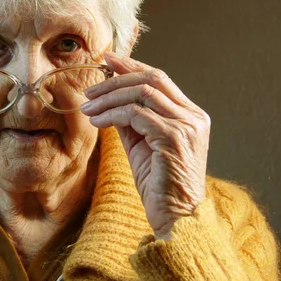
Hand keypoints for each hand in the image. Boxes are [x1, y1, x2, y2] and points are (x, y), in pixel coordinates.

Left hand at [81, 52, 209, 239]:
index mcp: (190, 115)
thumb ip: (131, 120)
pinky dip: (112, 114)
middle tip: (91, 87)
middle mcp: (193, 117)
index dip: (132, 66)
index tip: (108, 60)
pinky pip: (136, 115)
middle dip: (117, 77)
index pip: (160, 79)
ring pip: (142, 93)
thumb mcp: (142, 145)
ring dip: (109, 97)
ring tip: (87, 106)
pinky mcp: (174, 139)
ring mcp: (187, 126)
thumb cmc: (159, 186)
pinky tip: (96, 121)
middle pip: (153, 79)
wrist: (177, 220)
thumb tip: (109, 97)